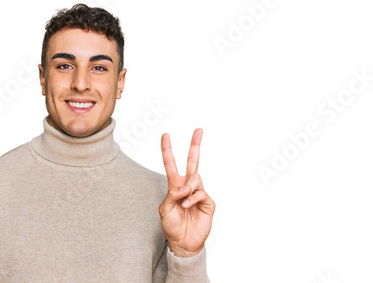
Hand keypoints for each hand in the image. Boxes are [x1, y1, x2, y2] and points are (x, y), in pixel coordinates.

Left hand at [159, 129, 214, 256]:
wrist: (183, 242)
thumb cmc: (172, 226)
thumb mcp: (165, 209)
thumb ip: (171, 194)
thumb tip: (183, 186)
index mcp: (175, 185)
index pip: (171, 164)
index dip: (167, 150)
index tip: (165, 135)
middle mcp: (188, 186)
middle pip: (193, 161)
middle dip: (195, 145)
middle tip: (198, 130)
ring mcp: (199, 193)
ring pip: (196, 178)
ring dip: (188, 188)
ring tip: (183, 201)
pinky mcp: (208, 202)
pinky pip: (201, 193)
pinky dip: (193, 198)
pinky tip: (187, 205)